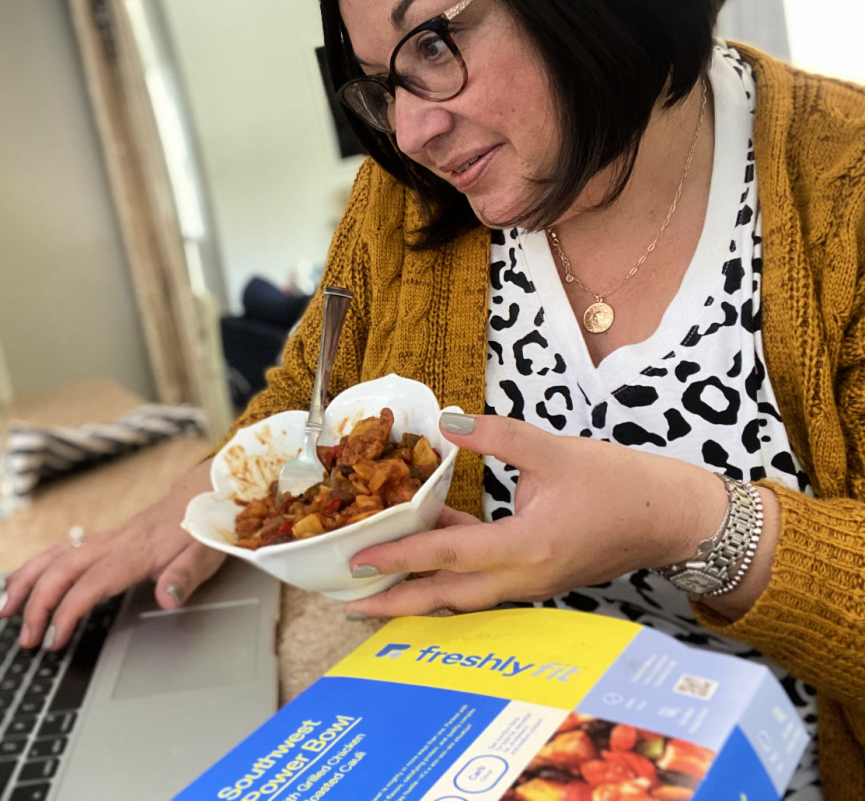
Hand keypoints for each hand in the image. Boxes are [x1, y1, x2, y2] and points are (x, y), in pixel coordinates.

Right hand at [0, 459, 224, 649]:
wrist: (202, 496)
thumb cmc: (204, 529)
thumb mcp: (205, 555)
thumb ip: (186, 577)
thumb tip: (167, 599)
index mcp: (134, 552)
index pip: (90, 584)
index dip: (67, 611)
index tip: (54, 639)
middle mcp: (111, 543)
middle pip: (61, 570)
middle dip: (35, 604)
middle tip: (24, 638)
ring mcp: (103, 540)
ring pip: (53, 556)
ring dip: (24, 582)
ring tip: (1, 610)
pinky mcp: (101, 540)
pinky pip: (59, 550)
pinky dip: (34, 566)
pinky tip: (19, 581)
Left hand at [344, 413, 729, 618]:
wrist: (673, 518)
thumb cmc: (621, 484)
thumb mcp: (554, 451)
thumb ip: (496, 437)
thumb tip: (448, 422)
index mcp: (527, 547)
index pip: (448, 555)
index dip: (399, 557)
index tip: (358, 561)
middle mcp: (524, 577)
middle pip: (448, 595)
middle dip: (397, 601)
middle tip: (351, 602)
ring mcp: (531, 583)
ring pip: (464, 594)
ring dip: (421, 590)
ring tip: (377, 585)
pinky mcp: (537, 577)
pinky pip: (483, 582)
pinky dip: (451, 572)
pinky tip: (429, 546)